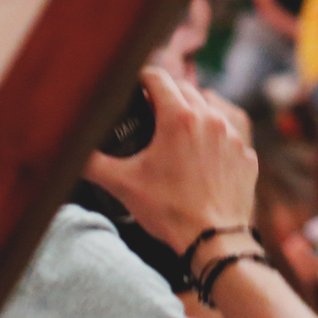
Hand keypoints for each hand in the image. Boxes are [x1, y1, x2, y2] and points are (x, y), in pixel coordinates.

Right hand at [84, 67, 258, 251]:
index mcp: (179, 118)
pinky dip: (214, 139)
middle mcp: (210, 119)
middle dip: (166, 95)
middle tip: (149, 111)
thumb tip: (70, 151)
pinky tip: (200, 158)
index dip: (141, 78)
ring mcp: (233, 137)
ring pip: (210, 110)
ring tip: (174, 133)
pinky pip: (229, 135)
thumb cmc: (169, 211)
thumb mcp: (122, 184)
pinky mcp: (247, 155)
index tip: (133, 85)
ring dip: (192, 114)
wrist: (214, 239)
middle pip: (185, 90)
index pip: (158, 77)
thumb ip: (91, 163)